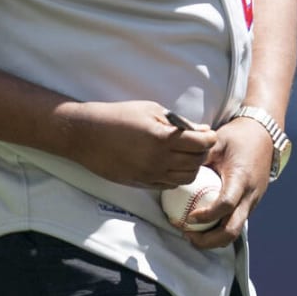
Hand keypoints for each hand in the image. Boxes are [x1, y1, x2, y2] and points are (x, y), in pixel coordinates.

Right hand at [57, 100, 215, 186]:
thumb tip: (203, 130)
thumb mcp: (151, 110)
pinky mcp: (141, 183)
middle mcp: (158, 160)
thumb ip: (180, 123)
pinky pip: (170, 185)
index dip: (209, 138)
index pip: (201, 144)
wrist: (86, 135)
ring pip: (186, 178)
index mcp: (162, 138)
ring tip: (185, 155)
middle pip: (197, 162)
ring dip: (191, 166)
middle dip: (202, 152)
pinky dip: (176, 176)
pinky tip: (171, 164)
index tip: (207, 134)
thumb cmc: (119, 116)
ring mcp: (150, 174)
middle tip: (197, 143)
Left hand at [177, 114, 273, 250]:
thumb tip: (176, 168)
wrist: (263, 137)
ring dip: (213, 239)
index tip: (189, 217)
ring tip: (192, 235)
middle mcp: (250, 195)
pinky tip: (203, 225)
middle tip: (187, 235)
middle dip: (208, 240)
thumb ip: (199, 156)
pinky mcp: (250, 205)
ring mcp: (252, 203)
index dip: (206, 216)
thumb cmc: (237, 138)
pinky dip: (219, 230)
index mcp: (241, 178)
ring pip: (234, 232)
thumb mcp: (217, 142)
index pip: (226, 204)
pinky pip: (235, 224)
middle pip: (232, 230)